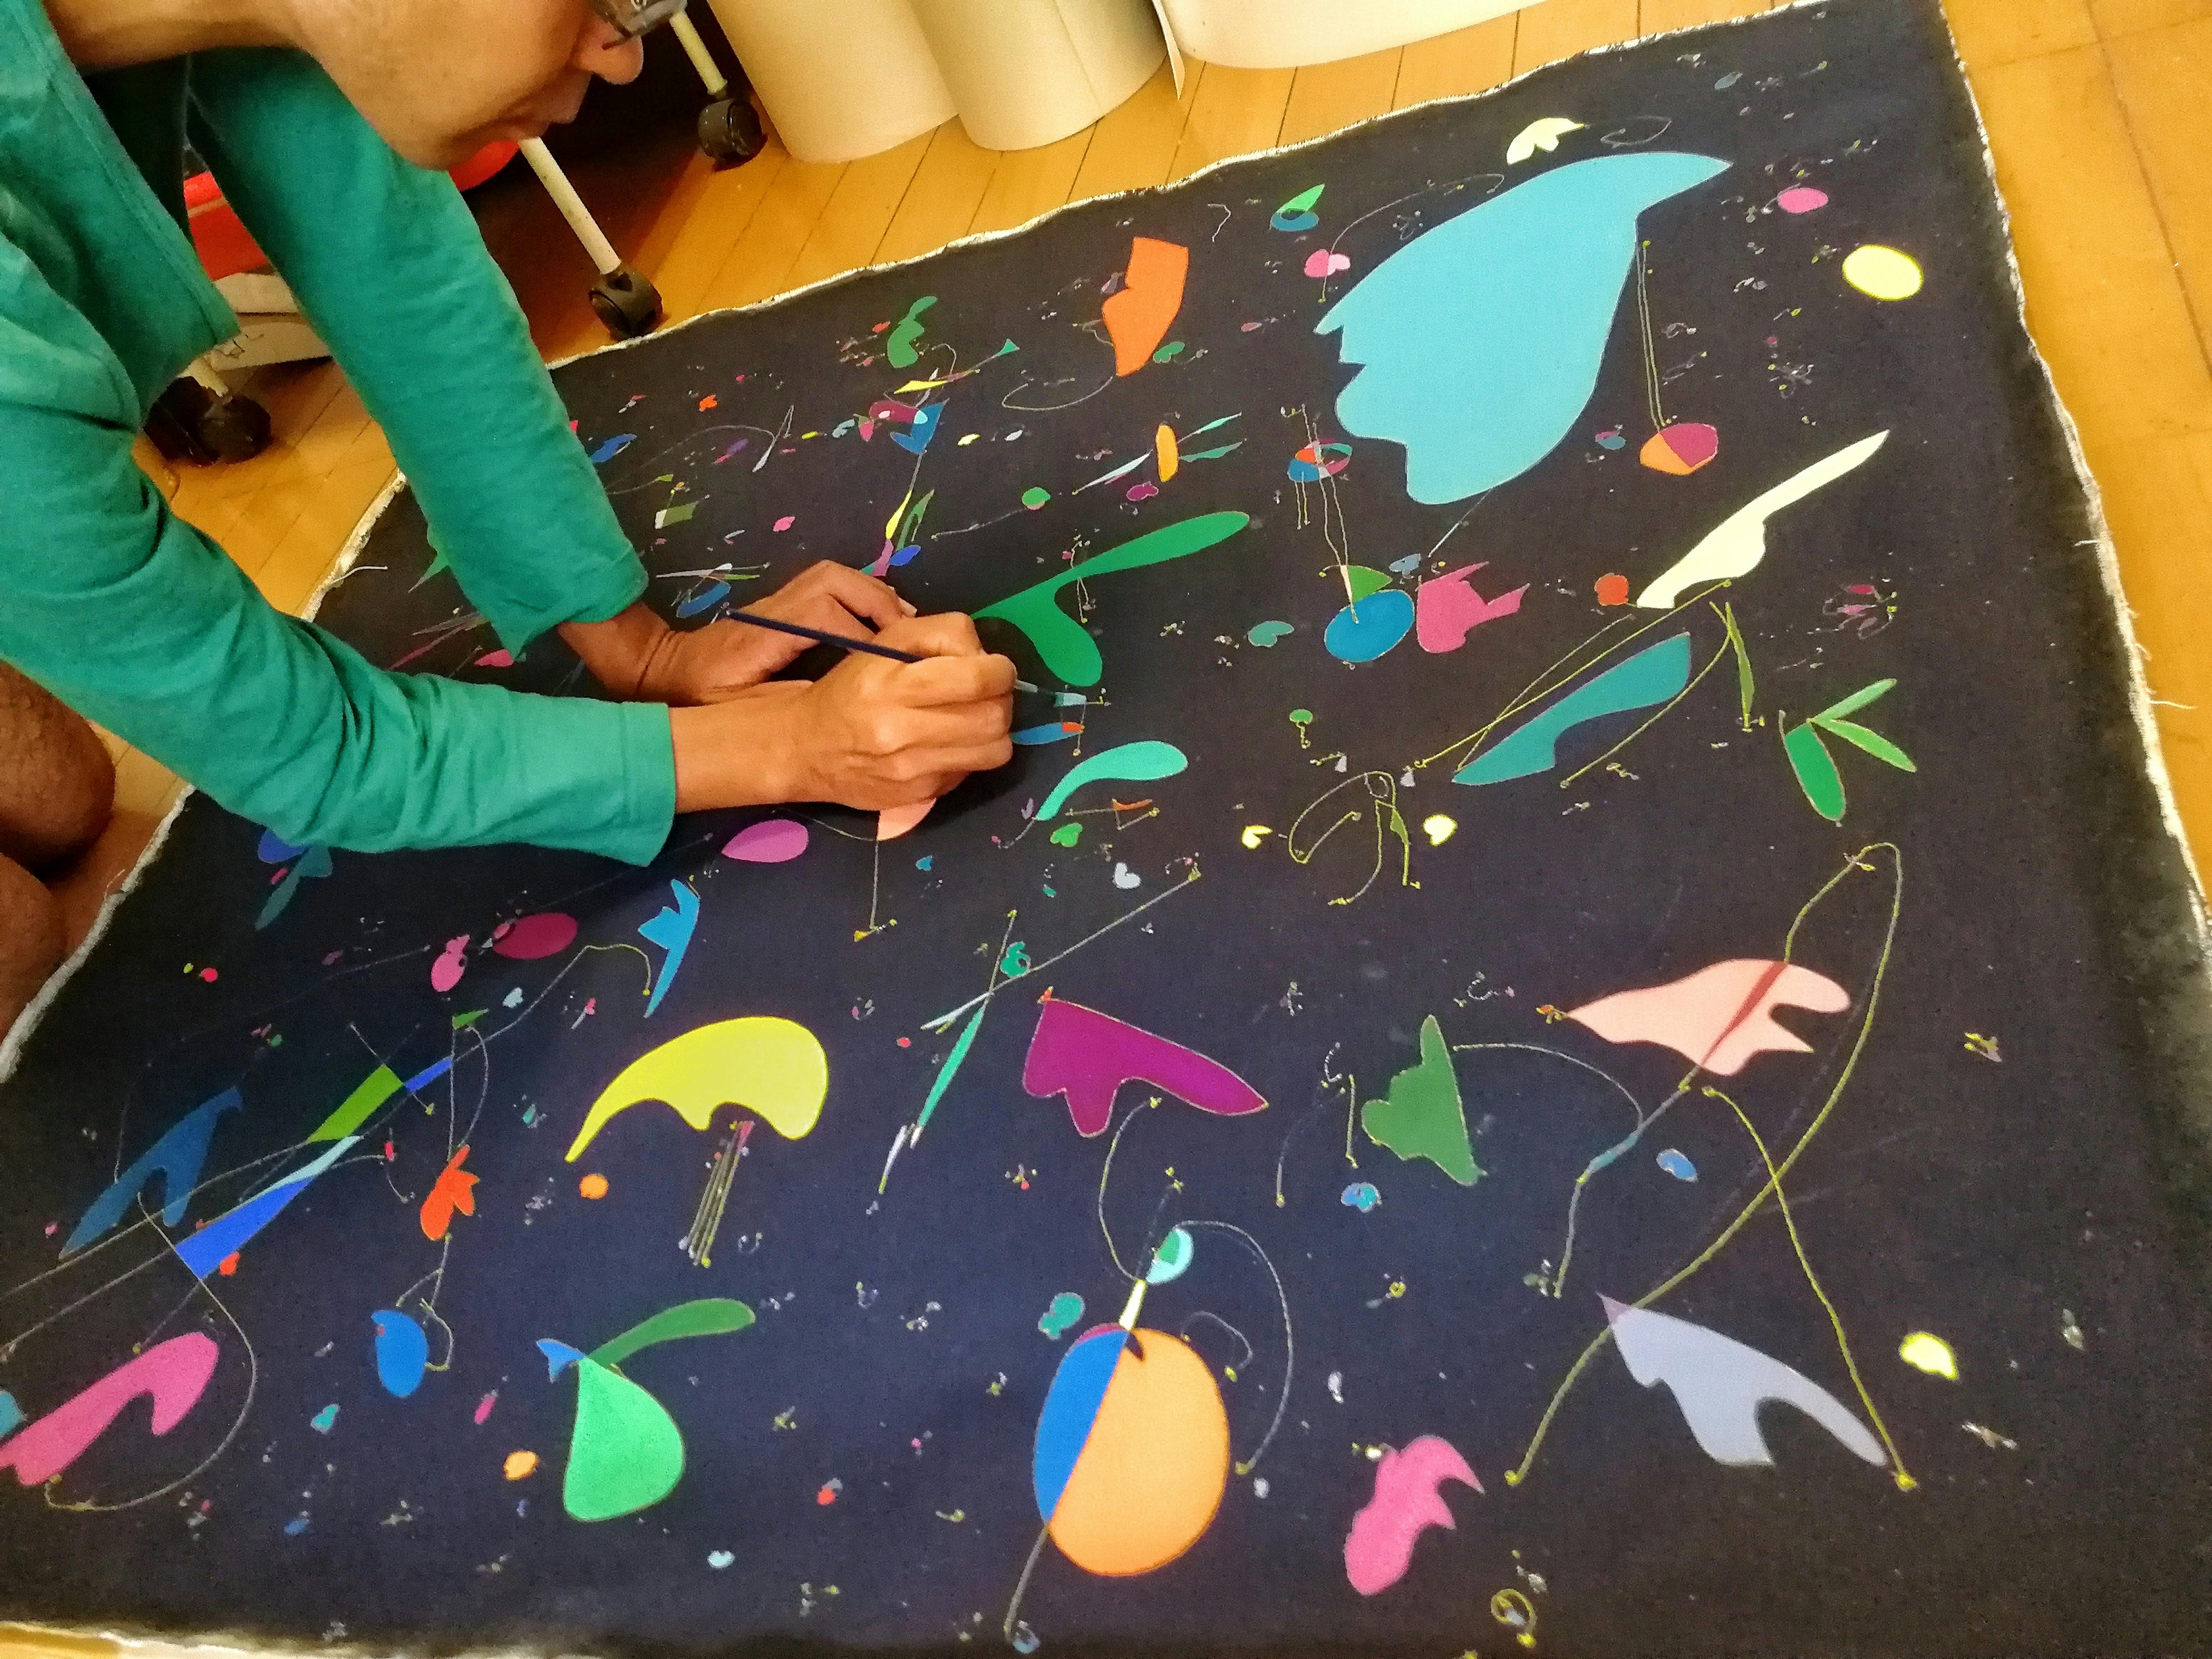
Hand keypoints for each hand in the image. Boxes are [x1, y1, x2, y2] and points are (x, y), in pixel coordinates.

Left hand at [559, 563, 915, 704]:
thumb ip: (788, 702)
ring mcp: (780, 602)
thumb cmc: (700, 697)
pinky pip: (831, 586)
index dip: (862, 631)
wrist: (665, 670)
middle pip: (834, 581)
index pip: (823, 613)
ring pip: (835, 577)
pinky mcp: (786, 605)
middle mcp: (775, 609)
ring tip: (904, 627)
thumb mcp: (740, 711)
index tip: (889, 661)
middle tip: (909, 637)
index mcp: (763, 634)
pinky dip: (862, 596)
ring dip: (874, 595)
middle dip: (878, 603)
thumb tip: (844, 697)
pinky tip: (882, 622)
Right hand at [670, 614, 1015, 812]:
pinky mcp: (921, 796)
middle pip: (994, 717)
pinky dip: (970, 754)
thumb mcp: (885, 643)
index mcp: (894, 686)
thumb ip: (938, 635)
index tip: (995, 666)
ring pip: (995, 750)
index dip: (1000, 669)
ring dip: (995, 730)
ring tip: (974, 717)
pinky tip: (947, 742)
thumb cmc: (850, 687)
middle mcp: (905, 733)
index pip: (977, 680)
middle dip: (1001, 698)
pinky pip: (971, 772)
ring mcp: (915, 771)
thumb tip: (983, 655)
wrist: (806, 747)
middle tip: (987, 691)